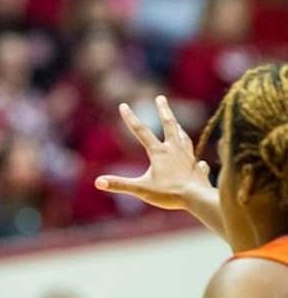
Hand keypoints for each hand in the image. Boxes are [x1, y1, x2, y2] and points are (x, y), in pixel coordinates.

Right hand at [95, 95, 210, 209]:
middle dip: (163, 111)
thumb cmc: (169, 194)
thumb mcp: (141, 189)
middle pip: (169, 125)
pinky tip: (199, 162)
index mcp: (159, 152)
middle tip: (160, 98)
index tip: (123, 105)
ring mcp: (189, 159)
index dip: (130, 118)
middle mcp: (174, 150)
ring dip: (179, 130)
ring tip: (177, 125)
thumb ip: (119, 184)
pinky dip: (197, 162)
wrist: (198, 199)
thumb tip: (97, 182)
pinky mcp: (198, 171)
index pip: (141, 131)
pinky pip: (197, 163)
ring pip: (183, 139)